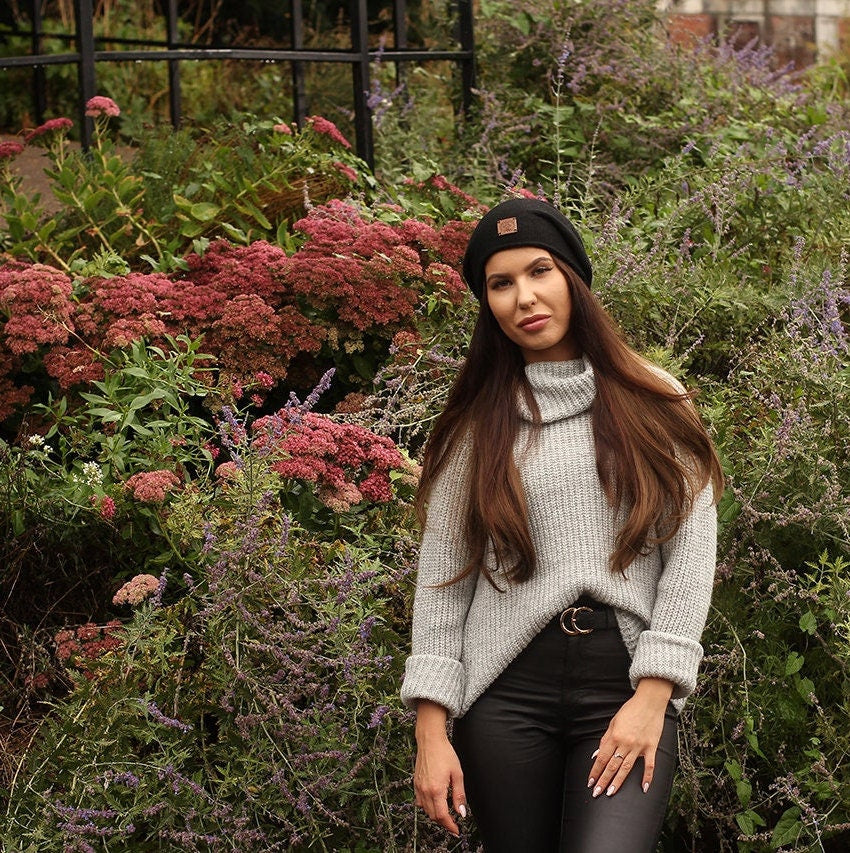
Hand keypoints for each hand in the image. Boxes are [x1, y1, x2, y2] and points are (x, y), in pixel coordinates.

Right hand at [414, 700, 466, 836]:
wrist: (430, 740)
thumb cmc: (445, 754)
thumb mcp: (457, 774)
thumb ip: (459, 795)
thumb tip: (461, 813)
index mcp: (436, 790)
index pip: (442, 816)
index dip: (450, 826)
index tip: (456, 830)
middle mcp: (425, 791)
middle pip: (433, 816)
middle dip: (444, 822)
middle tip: (453, 822)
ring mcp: (419, 787)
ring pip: (426, 810)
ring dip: (435, 815)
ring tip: (445, 813)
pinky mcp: (415, 783)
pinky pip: (420, 802)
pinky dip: (427, 807)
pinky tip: (434, 802)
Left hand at [586, 677, 673, 797]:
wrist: (649, 702)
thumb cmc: (630, 710)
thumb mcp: (613, 722)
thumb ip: (605, 739)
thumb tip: (597, 755)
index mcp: (614, 736)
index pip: (602, 758)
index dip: (595, 771)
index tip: (590, 782)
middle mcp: (625, 743)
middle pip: (612, 766)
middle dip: (603, 780)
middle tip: (597, 792)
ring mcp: (639, 747)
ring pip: (626, 768)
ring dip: (618, 782)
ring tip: (611, 793)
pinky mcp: (651, 747)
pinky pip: (649, 766)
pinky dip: (647, 777)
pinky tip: (643, 788)